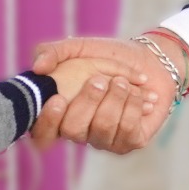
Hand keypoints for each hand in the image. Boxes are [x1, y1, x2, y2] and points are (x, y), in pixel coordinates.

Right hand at [27, 48, 166, 152]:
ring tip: (122, 82)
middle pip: (72, 130)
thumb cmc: (108, 54)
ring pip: (102, 128)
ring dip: (114, 98)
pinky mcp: (128, 141)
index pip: (42, 132)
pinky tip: (138, 93)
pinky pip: (127, 130)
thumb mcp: (78, 47)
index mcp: (60, 113)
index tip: (57, 99)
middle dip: (87, 102)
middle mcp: (78, 130)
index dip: (47, 121)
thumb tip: (38, 67)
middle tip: (98, 80)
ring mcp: (102, 139)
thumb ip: (53, 51)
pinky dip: (134, 105)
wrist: (150, 60)